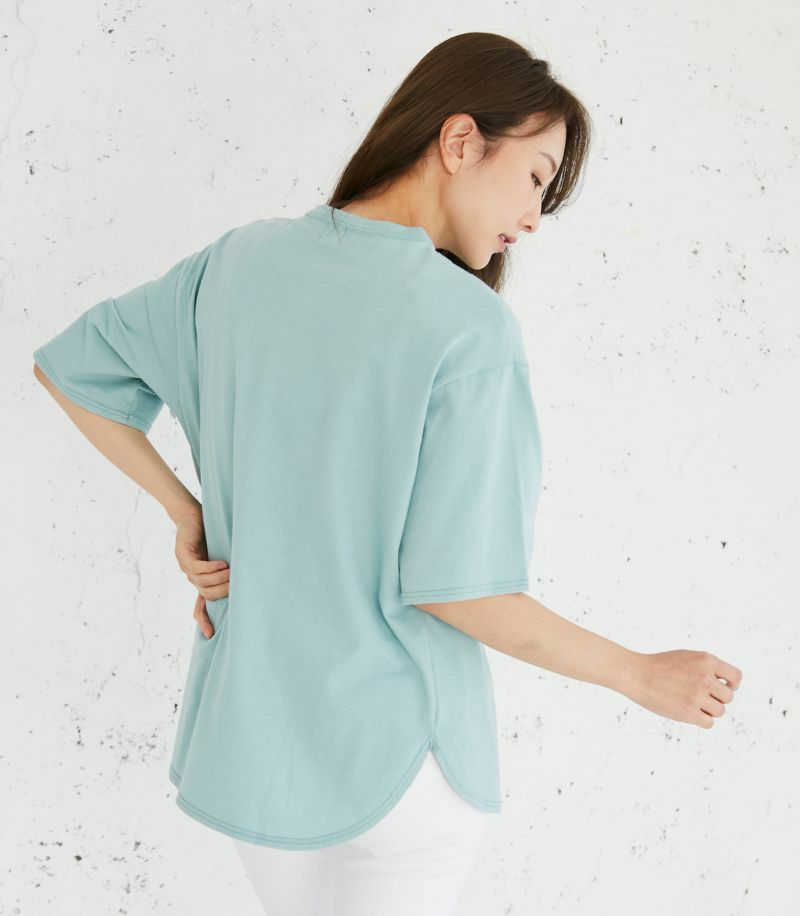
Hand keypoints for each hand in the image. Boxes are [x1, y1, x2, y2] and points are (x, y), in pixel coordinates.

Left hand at [173, 507, 229, 638]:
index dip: (203, 619)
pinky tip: (223, 564)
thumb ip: (231, 568)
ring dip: (219, 579)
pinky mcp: (183, 555)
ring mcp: (186, 566)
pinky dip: (211, 568)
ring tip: (232, 572)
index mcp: (200, 580)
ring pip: (202, 582)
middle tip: (238, 584)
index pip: (200, 605)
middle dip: (223, 592)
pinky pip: (197, 567)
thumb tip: (254, 576)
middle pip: (207, 594)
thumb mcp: (222, 555)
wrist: (190, 515)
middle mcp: (192, 577)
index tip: (210, 634)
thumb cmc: (210, 533)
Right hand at [622, 650, 741, 728]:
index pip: (736, 676)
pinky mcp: (688, 712)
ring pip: (720, 711)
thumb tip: (728, 685)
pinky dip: (701, 720)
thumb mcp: (687, 656)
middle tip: (700, 696)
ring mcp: (697, 695)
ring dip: (708, 710)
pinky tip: (689, 712)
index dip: (732, 684)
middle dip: (717, 698)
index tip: (723, 687)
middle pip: (728, 697)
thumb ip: (707, 667)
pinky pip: (709, 722)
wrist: (637, 674)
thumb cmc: (660, 665)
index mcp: (706, 660)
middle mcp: (705, 678)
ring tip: (691, 703)